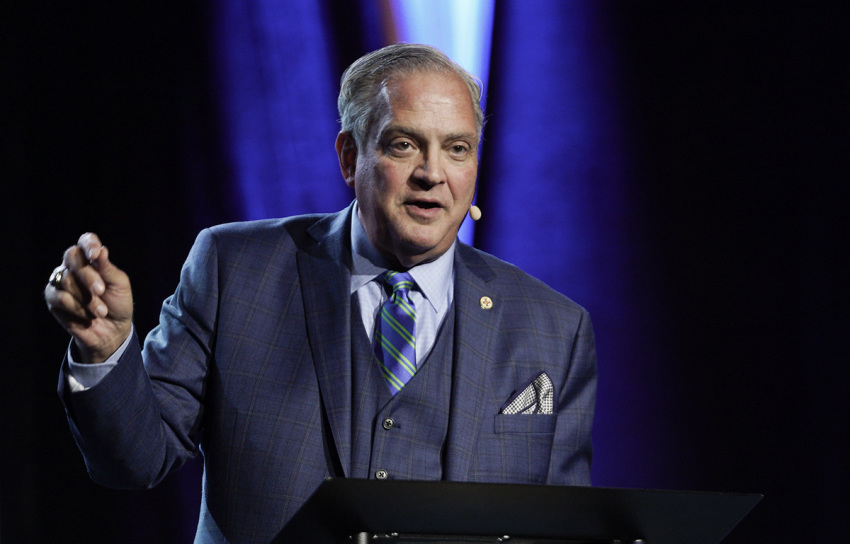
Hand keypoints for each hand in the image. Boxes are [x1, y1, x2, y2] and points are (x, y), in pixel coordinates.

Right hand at [44, 233, 133, 363]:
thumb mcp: (120, 285)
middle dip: (88, 276)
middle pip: (72, 257)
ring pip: (66, 279)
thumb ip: (108, 268)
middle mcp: (73, 267)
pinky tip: (88, 316)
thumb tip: (101, 250)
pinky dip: (77, 308)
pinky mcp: (53, 299)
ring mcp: (60, 281)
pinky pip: (60, 298)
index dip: (89, 244)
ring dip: (87, 299)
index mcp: (91, 259)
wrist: (112, 330)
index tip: (96, 255)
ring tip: (101, 311)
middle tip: (101, 291)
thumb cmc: (118, 303)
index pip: (85, 241)